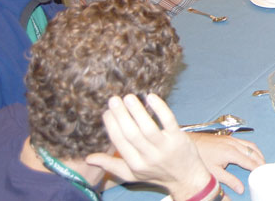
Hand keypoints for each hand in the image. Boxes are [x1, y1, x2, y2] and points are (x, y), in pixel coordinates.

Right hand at [85, 94, 212, 199]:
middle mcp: (148, 157)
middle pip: (131, 134)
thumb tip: (88, 158)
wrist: (186, 177)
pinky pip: (168, 121)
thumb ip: (110, 165)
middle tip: (113, 99)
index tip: (106, 111)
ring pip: (148, 128)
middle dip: (121, 116)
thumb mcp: (131, 174)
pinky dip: (160, 109)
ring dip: (137, 111)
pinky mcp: (179, 138)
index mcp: (135, 164)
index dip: (111, 126)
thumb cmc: (155, 173)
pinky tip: (151, 97)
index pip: (120, 142)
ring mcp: (165, 147)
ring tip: (128, 97)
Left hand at [188, 132, 264, 193]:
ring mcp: (232, 139)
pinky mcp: (228, 137)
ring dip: (258, 153)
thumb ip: (229, 180)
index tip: (264, 173)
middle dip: (261, 160)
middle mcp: (234, 144)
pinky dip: (252, 148)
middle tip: (266, 169)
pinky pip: (245, 142)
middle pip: (253, 152)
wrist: (190, 142)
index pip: (250, 161)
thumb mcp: (214, 172)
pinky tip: (251, 152)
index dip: (258, 168)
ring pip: (250, 145)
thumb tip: (241, 188)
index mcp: (231, 153)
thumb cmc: (201, 157)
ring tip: (262, 161)